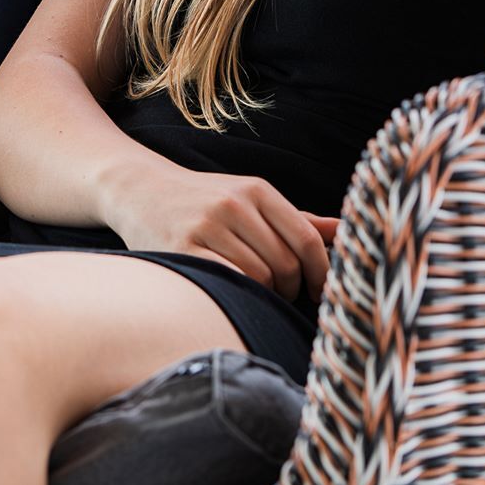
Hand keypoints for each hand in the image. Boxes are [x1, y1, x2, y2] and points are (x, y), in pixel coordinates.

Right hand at [100, 161, 331, 302]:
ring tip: (256, 293)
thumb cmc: (203, 199)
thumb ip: (297, 219)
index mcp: (257, 190)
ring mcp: (207, 226)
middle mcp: (233, 204)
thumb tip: (346, 231)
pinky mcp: (183, 249)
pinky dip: (240, 293)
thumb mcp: (250, 199)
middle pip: (286, 264)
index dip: (322, 272)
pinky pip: (228, 282)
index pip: (307, 239)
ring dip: (264, 295)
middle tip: (283, 295)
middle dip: (291, 289)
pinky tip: (236, 294)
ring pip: (259, 277)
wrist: (137, 188)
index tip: (321, 292)